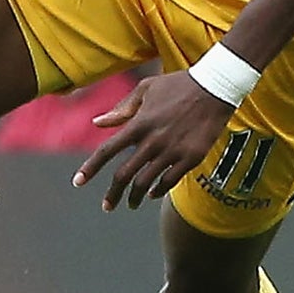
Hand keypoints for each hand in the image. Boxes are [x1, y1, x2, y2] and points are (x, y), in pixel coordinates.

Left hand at [73, 70, 234, 211]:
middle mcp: (152, 141)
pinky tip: (151, 194)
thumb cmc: (177, 85)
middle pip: (124, 175)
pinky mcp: (190, 158)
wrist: (215, 87)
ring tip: (131, 204)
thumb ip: (121, 109)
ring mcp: (172, 151)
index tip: (78, 182)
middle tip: (107, 207)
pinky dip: (157, 191)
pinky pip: (169, 181)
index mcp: (138, 124)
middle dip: (113, 194)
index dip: (90, 168)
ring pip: (145, 182)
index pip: (107, 151)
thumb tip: (97, 123)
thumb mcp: (145, 90)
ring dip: (135, 197)